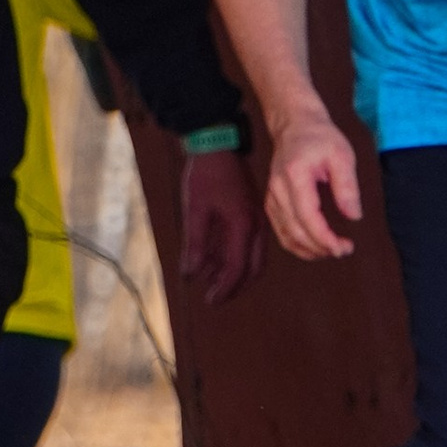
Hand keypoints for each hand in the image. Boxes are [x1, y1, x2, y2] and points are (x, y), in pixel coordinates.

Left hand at [181, 149, 265, 304]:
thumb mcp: (194, 211)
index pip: (236, 268)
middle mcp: (256, 225)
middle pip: (252, 268)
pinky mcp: (251, 214)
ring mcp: (257, 219)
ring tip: (211, 283)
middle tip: (214, 299)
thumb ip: (196, 245)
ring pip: (252, 258)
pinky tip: (214, 263)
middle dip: (234, 287)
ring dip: (233, 273)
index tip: (209, 302)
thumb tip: (190, 276)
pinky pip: (248, 244)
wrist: (218, 144)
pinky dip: (234, 258)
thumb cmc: (204, 175)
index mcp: (243, 225)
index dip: (223, 289)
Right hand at [264, 109, 362, 261]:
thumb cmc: (320, 137)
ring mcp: (271, 197)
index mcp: (295, 176)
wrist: (295, 125)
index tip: (344, 247)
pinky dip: (297, 245)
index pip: (308, 217)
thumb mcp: (342, 155)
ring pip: (286, 236)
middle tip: (344, 250)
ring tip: (331, 251)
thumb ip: (347, 187)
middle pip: (295, 232)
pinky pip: (281, 232)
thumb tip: (353, 216)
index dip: (325, 239)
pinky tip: (315, 246)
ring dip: (309, 250)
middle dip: (320, 248)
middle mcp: (278, 189)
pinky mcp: (272, 202)